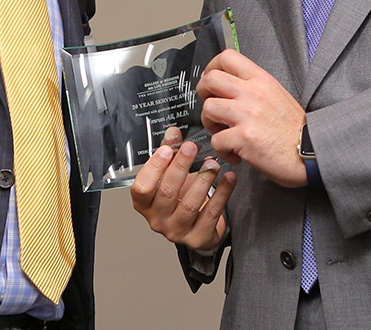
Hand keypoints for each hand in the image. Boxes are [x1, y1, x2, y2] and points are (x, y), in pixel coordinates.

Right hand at [131, 127, 235, 250]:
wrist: (197, 225)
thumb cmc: (180, 197)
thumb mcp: (169, 175)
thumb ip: (169, 153)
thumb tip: (173, 132)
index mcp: (145, 204)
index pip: (141, 188)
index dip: (153, 168)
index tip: (167, 150)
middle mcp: (157, 220)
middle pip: (167, 193)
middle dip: (180, 167)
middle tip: (192, 148)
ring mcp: (177, 231)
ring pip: (190, 204)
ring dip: (203, 179)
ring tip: (213, 163)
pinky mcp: (198, 238)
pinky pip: (211, 213)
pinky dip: (222, 193)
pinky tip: (228, 178)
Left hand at [198, 49, 306, 187]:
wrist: (312, 153)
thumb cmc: (295, 129)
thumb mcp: (278, 95)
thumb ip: (254, 87)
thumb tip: (229, 86)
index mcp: (262, 80)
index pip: (227, 57)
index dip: (211, 67)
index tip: (211, 81)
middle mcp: (253, 93)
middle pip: (210, 79)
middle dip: (203, 94)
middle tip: (212, 107)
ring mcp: (247, 115)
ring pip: (208, 109)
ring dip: (210, 124)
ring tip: (223, 132)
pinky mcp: (244, 138)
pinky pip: (216, 140)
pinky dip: (221, 150)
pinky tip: (234, 153)